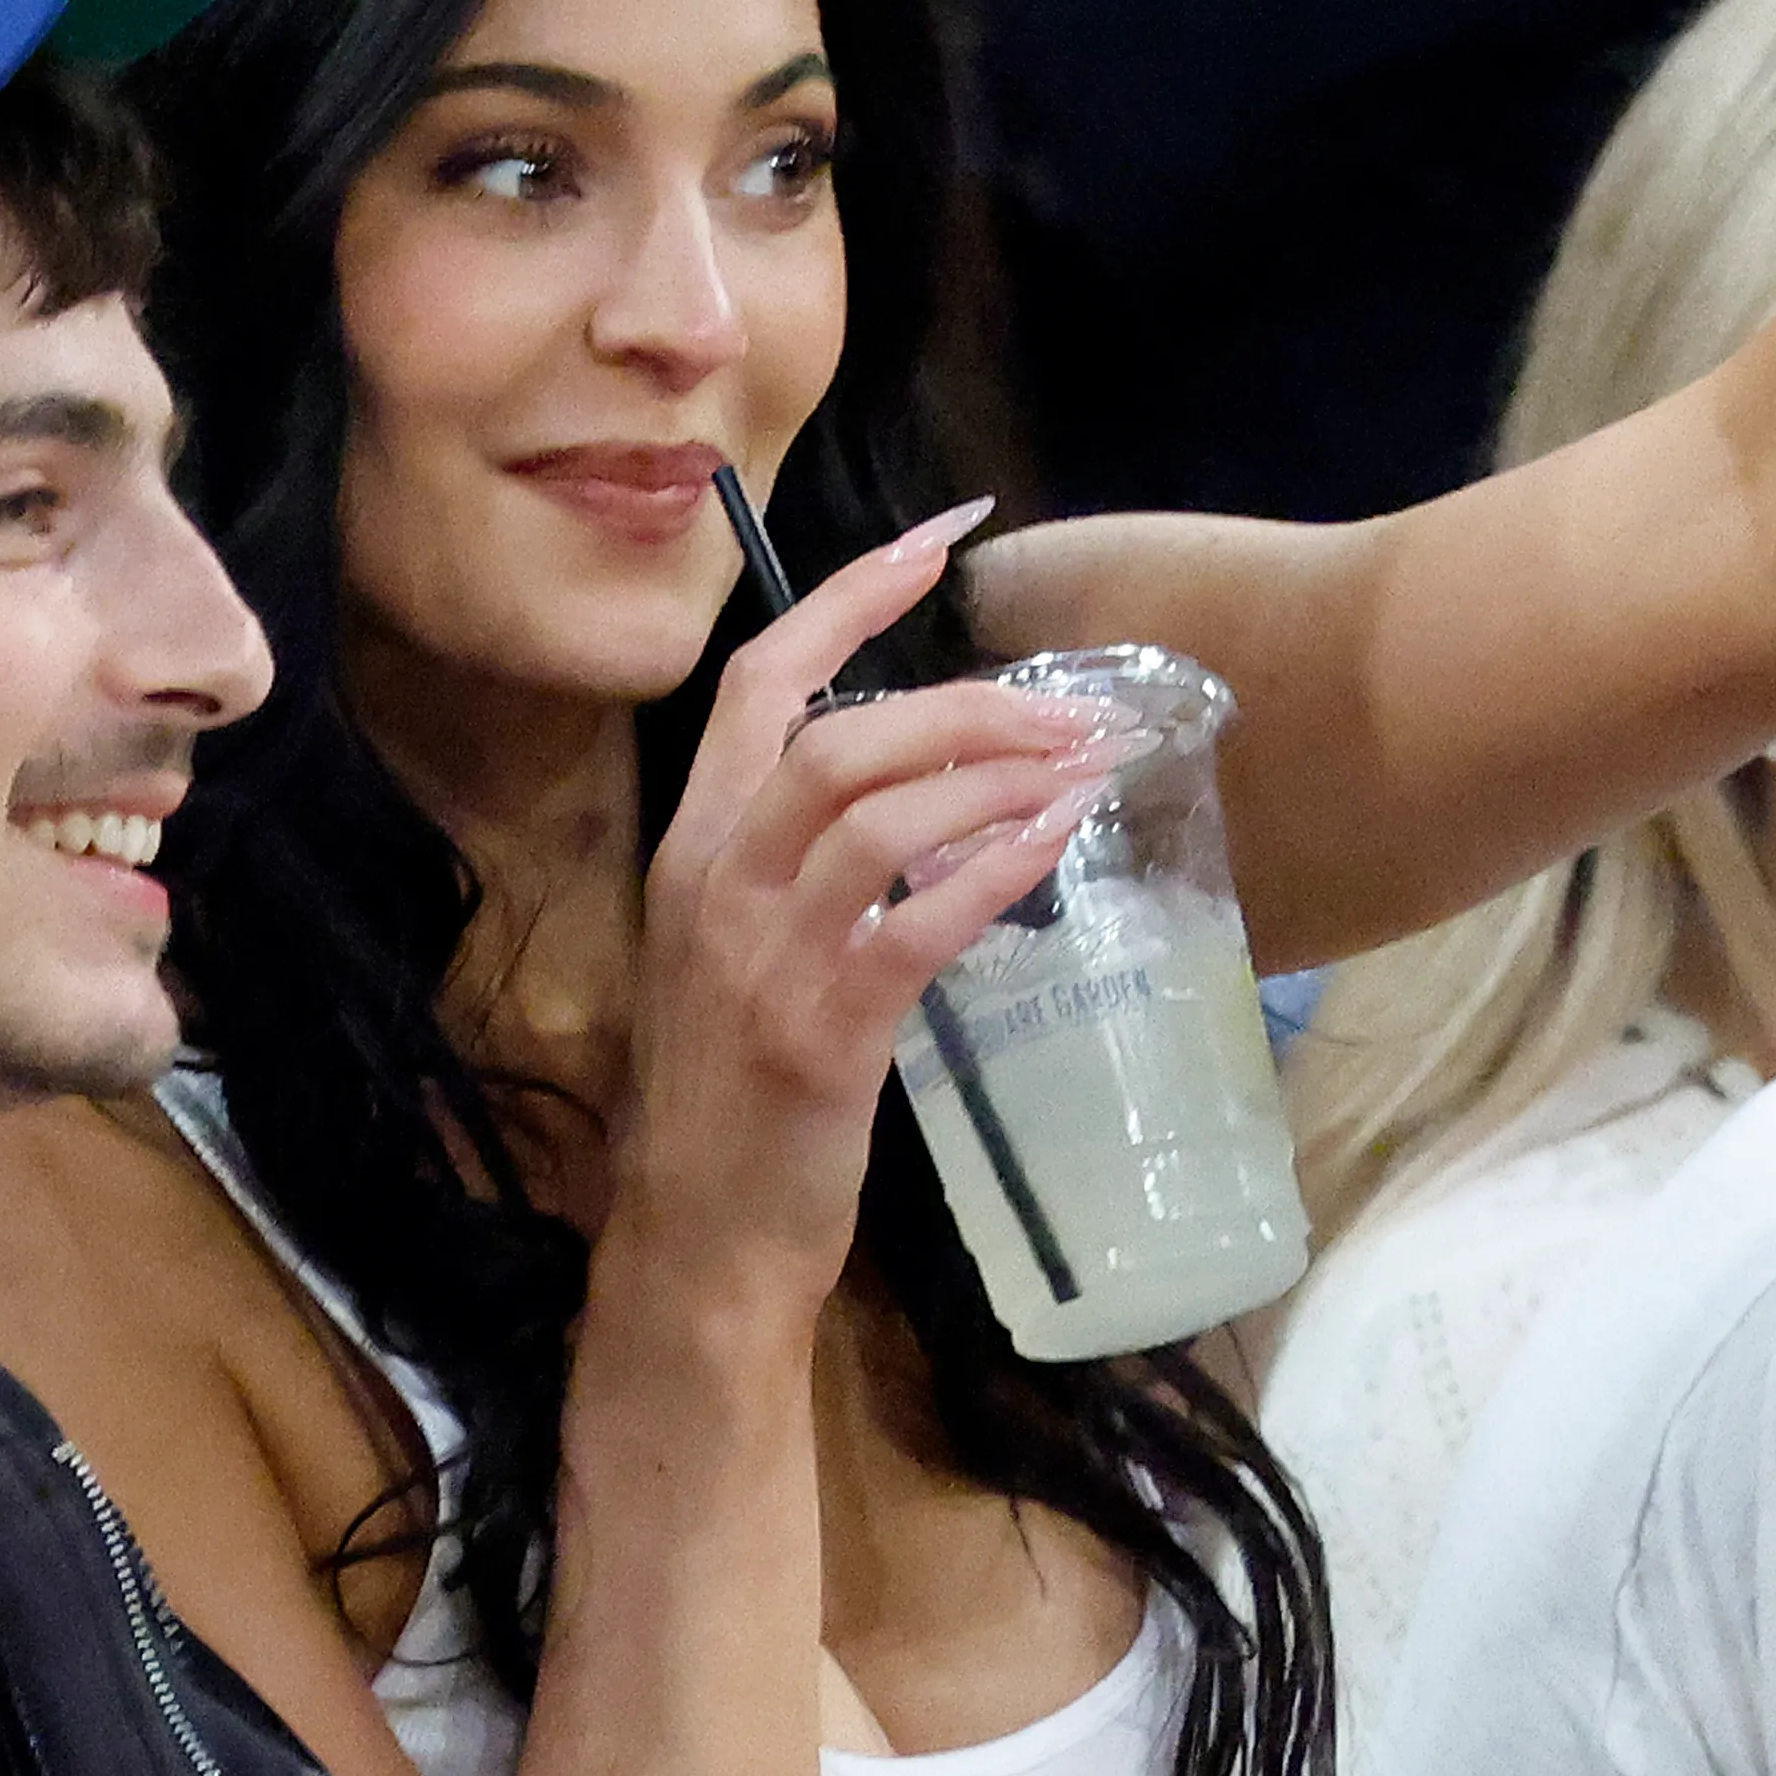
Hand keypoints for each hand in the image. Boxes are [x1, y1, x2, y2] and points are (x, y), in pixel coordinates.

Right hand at [610, 511, 1105, 1318]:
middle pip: (836, 730)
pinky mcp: (818, 1029)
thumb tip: (924, 784)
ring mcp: (760, 954)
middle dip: (964, 700)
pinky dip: (996, 870)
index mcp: (692, 843)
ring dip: (993, 774)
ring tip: (1082, 767)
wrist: (700, 1238)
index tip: (943, 537)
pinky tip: (1057, 844)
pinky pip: (916, 919)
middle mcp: (713, 878)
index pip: (760, 678)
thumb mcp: (740, 946)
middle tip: (1070, 707)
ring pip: (876, 808)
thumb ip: (803, 858)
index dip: (851, 593)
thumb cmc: (735, 1094)